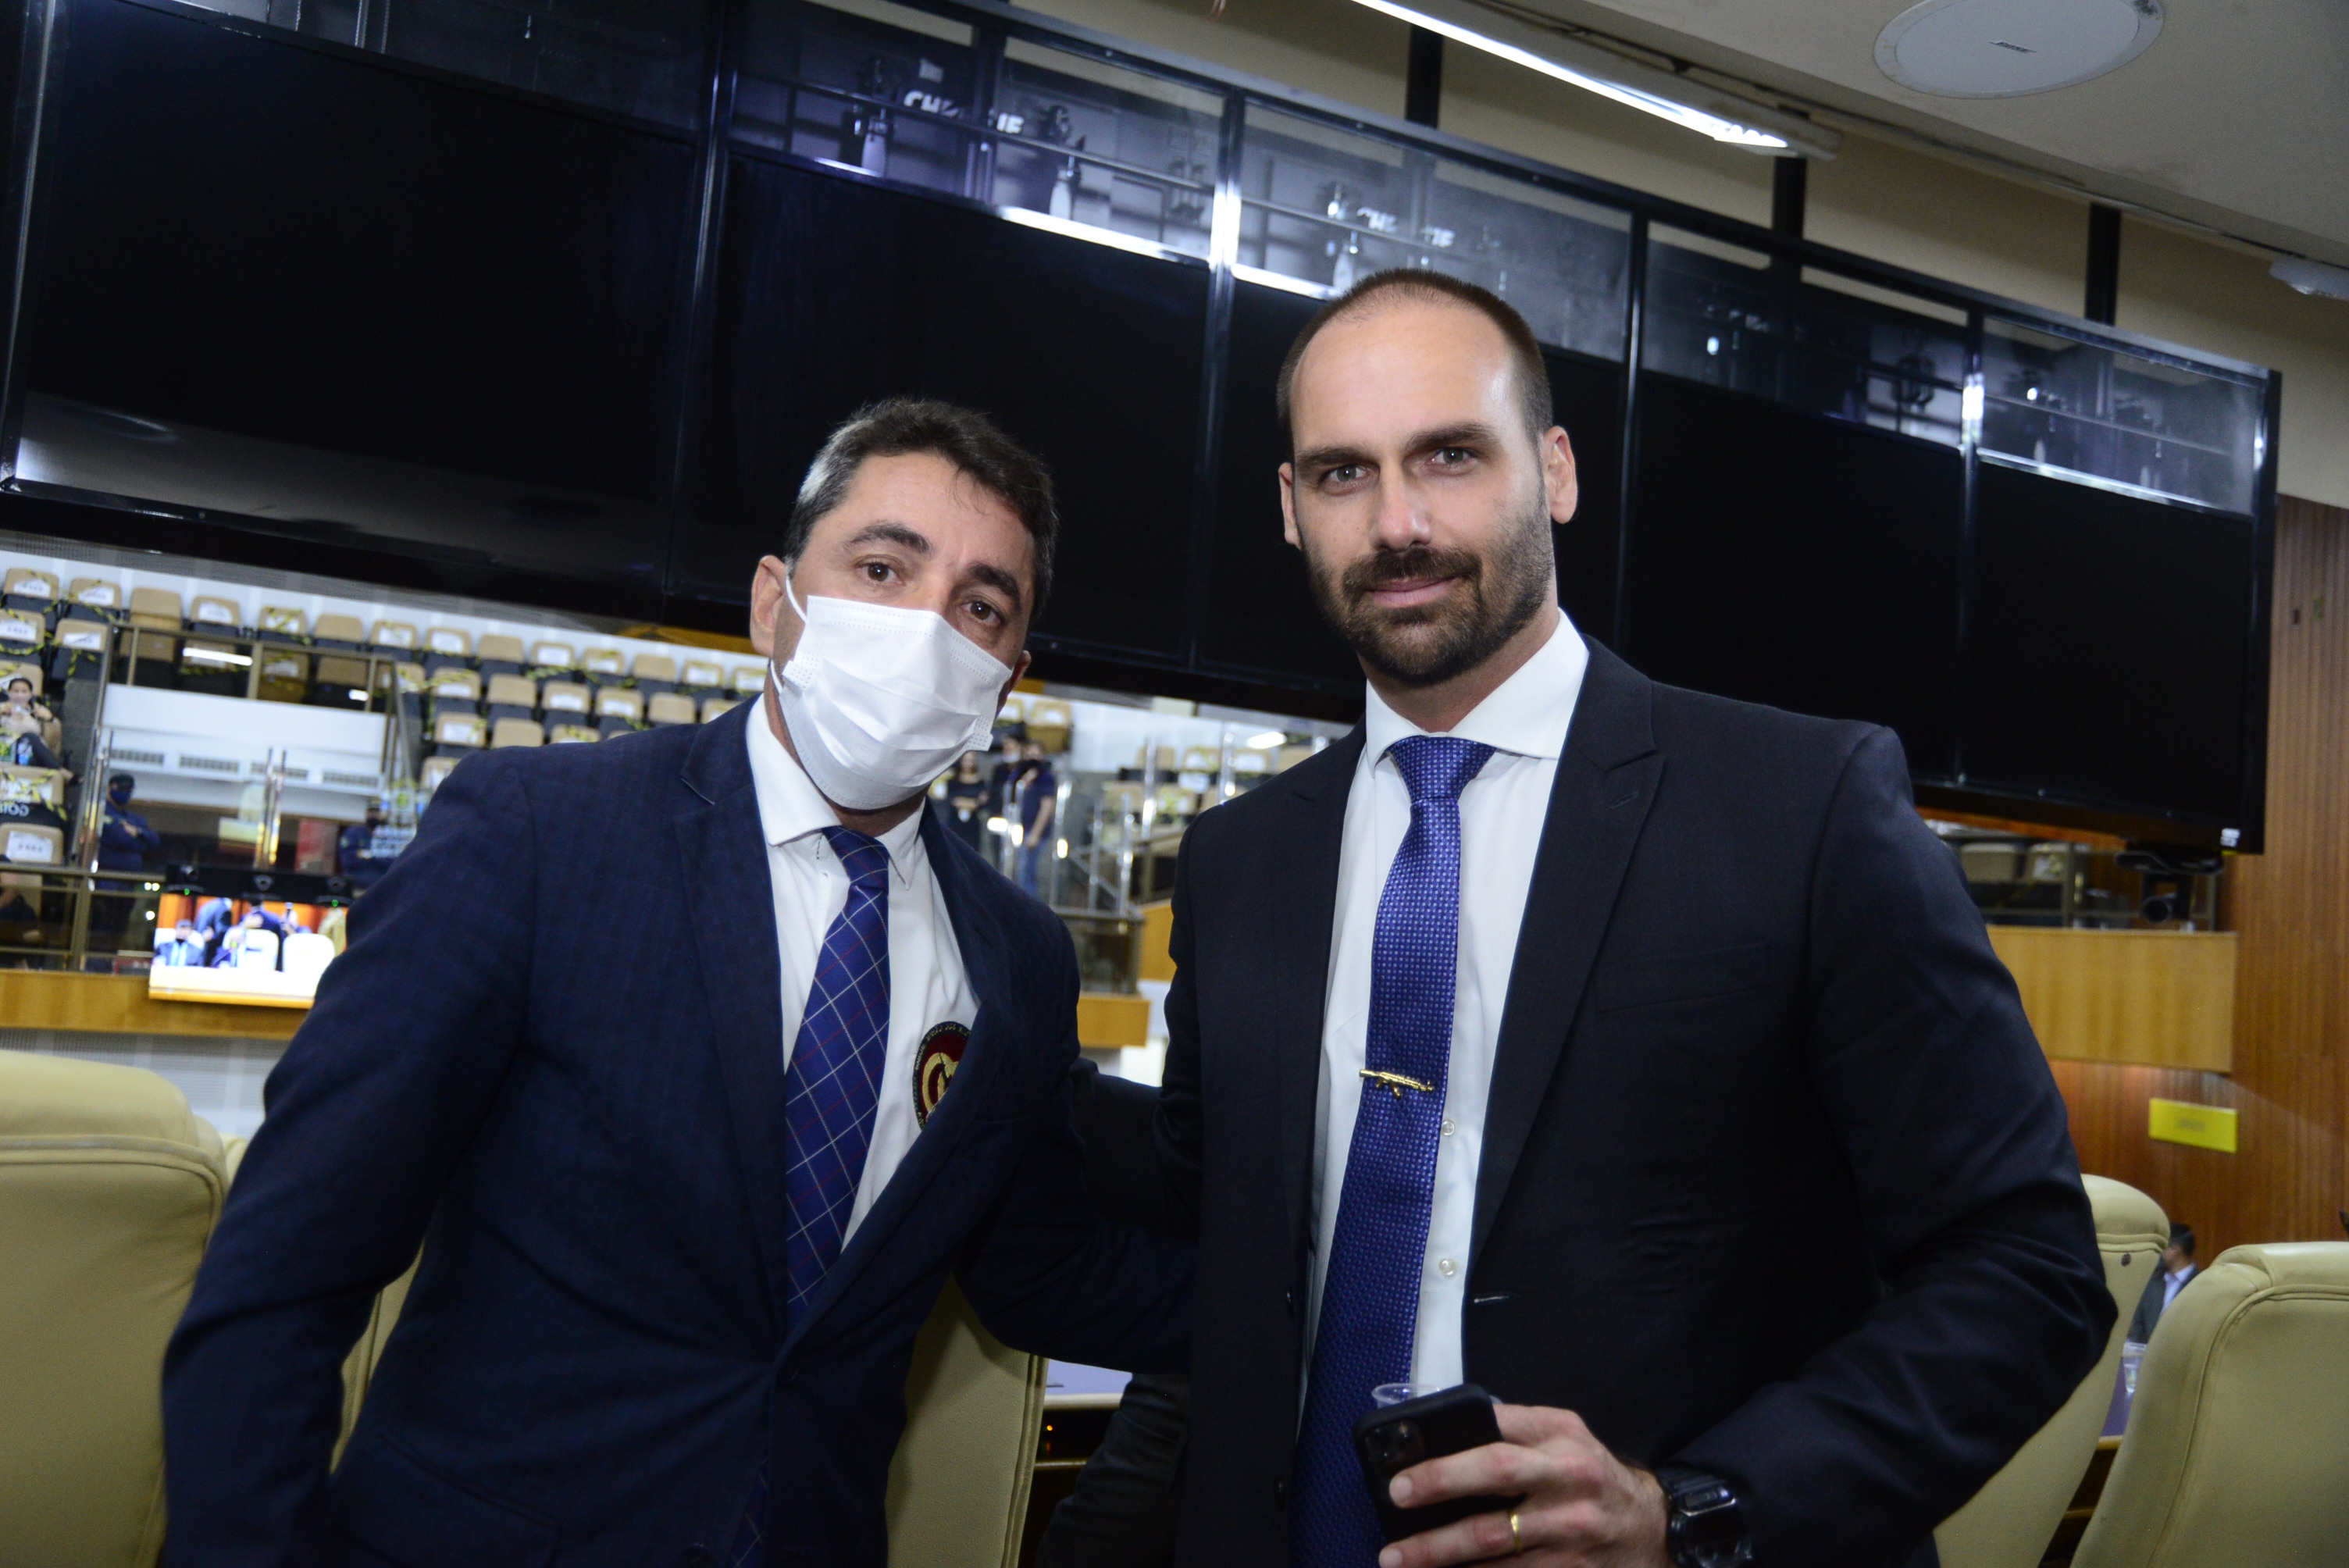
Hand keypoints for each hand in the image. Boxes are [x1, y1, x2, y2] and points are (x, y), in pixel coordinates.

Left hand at [1379, 1404, 1668, 1567]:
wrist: (1651, 1529)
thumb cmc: (1591, 1476)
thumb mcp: (1566, 1436)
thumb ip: (1517, 1428)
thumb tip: (1449, 1432)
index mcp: (1560, 1437)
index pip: (1500, 1426)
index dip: (1454, 1440)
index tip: (1406, 1461)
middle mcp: (1568, 1479)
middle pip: (1497, 1473)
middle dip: (1441, 1482)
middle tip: (1396, 1496)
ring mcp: (1569, 1530)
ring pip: (1495, 1540)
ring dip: (1440, 1552)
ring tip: (1397, 1557)